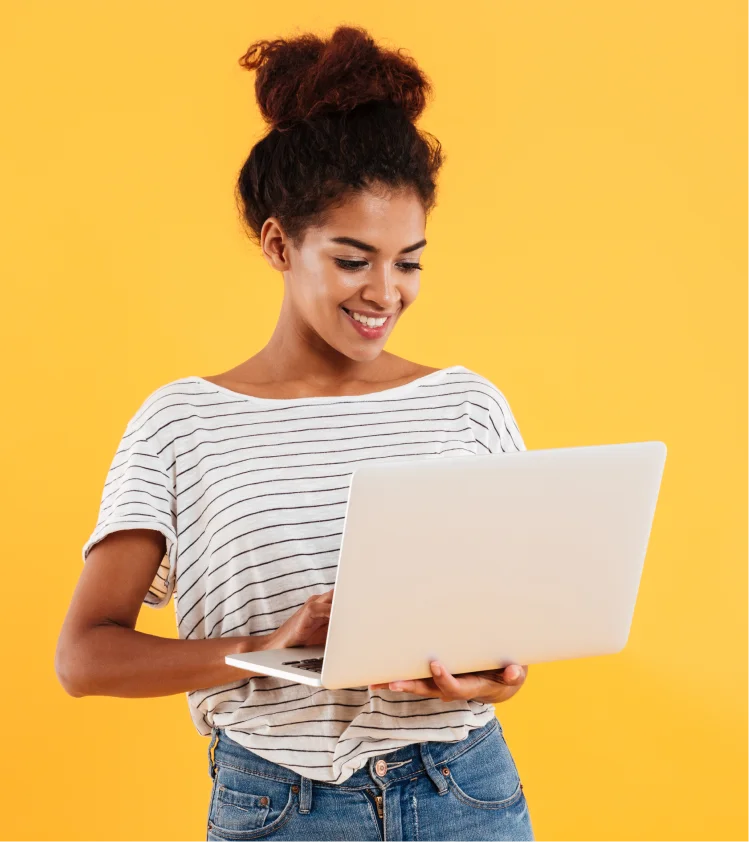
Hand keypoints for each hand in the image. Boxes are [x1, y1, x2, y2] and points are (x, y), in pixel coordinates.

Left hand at [369, 661, 528, 704]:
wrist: (502, 682)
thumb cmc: (508, 673)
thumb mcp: (516, 674)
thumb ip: (513, 673)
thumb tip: (513, 670)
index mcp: (473, 688)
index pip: (455, 687)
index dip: (444, 679)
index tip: (435, 664)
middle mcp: (455, 689)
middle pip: (430, 691)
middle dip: (411, 686)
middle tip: (391, 682)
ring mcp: (444, 685)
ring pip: (419, 686)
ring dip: (399, 684)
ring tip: (376, 681)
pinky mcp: (437, 678)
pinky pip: (418, 679)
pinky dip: (401, 678)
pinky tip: (381, 676)